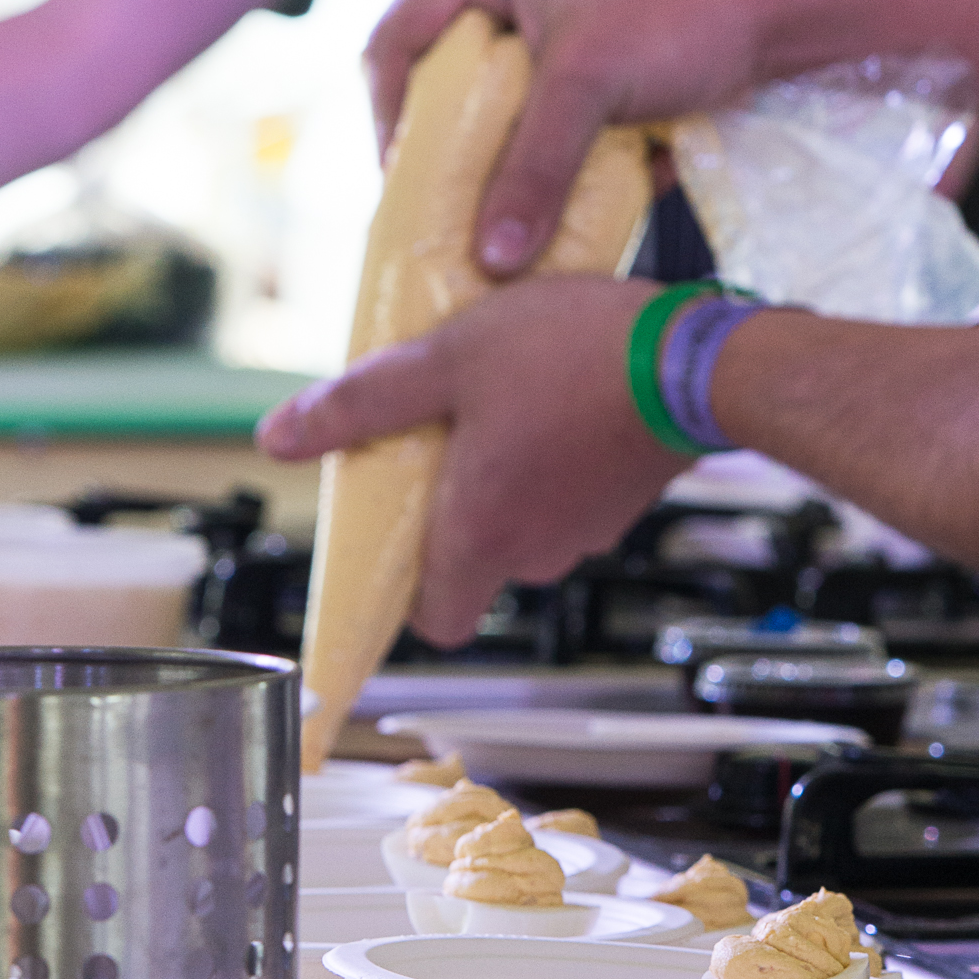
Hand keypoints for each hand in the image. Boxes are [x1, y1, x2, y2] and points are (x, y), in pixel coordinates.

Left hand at [257, 277, 684, 640]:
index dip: (406, 592)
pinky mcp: (625, 500)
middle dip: (453, 503)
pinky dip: (555, 459)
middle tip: (443, 430)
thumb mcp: (447, 359)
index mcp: (481, 535)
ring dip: (506, 474)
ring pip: (523, 521)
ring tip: (503, 398)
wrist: (699, 356)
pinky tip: (556, 394)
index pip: (432, 622)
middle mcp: (536, 550)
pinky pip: (568, 494)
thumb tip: (279, 436)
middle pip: (473, 558)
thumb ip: (362, 404)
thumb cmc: (576, 357)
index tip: (391, 541)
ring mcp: (587, 530)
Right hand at [366, 0, 772, 272]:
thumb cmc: (683, 16)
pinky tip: (542, 219)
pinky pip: (541, 118)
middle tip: (437, 220)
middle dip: (446, 153)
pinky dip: (544, 164)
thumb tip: (491, 261)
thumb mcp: (591, 88)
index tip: (401, 190)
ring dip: (497, 168)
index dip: (389, 121)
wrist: (786, 9)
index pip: (398, 41)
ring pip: (494, 107)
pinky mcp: (584, 59)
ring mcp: (545, 18)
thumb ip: (533, 170)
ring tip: (487, 232)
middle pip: (443, 79)